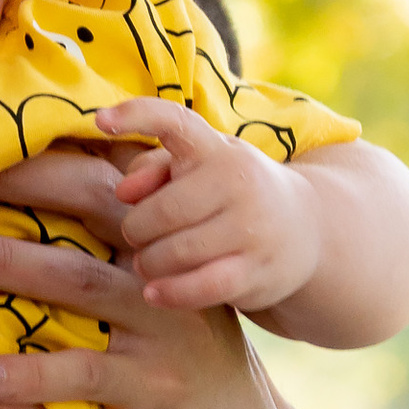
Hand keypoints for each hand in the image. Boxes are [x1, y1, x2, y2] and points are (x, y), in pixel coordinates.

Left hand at [0, 205, 312, 408]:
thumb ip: (115, 280)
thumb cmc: (191, 390)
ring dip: (3, 267)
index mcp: (163, 251)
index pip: (102, 186)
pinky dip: (26, 372)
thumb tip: (34, 246)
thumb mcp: (163, 322)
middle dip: (15, 194)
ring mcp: (165, 329)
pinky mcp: (155, 388)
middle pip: (87, 213)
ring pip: (74, 282)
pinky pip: (81, 372)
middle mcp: (166, 276)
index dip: (40, 166)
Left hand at [92, 101, 322, 314]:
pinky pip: (199, 287)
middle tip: (138, 236)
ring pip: (172, 253)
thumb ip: (155, 167)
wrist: (307, 228)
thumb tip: (123, 191)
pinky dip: (169, 293)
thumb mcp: (201, 167)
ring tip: (147, 263)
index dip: (136, 115)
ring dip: (148, 263)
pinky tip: (154, 293)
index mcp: (217, 148)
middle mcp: (238, 181)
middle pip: (158, 213)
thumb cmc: (231, 193)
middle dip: (136, 230)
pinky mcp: (257, 270)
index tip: (101, 119)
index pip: (175, 121)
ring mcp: (251, 227)